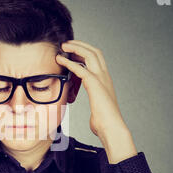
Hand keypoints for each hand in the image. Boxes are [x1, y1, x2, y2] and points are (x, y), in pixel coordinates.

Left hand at [56, 40, 136, 162]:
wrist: (112, 128)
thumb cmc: (104, 124)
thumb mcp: (99, 112)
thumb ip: (96, 110)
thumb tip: (94, 118)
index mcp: (106, 81)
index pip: (98, 59)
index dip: (86, 52)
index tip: (73, 51)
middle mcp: (105, 77)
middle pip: (95, 52)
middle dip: (80, 45)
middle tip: (66, 44)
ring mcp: (101, 79)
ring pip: (90, 55)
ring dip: (75, 48)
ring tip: (63, 46)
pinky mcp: (95, 84)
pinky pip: (81, 68)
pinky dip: (69, 62)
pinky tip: (60, 60)